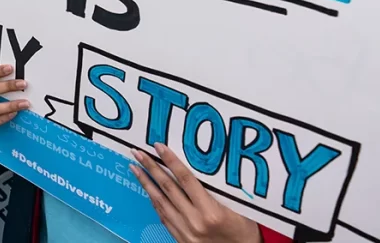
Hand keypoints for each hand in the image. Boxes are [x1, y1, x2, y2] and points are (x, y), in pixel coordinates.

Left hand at [131, 144, 261, 242]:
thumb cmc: (245, 231)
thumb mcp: (237, 207)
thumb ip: (217, 190)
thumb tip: (200, 166)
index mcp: (210, 212)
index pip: (185, 179)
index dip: (171, 161)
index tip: (158, 146)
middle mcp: (194, 221)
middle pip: (168, 188)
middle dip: (151, 168)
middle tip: (137, 153)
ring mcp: (185, 232)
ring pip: (161, 202)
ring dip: (146, 183)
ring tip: (134, 168)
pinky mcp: (181, 240)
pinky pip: (163, 217)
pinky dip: (155, 202)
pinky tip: (148, 191)